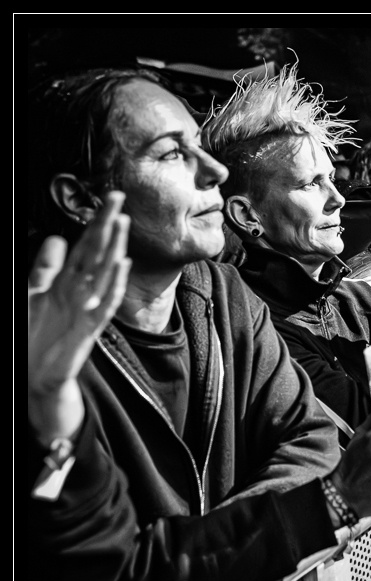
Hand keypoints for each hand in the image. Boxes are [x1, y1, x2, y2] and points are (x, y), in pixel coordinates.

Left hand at [28, 191, 130, 445]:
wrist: (37, 376)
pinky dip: (115, 286)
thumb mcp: (33, 294)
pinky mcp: (88, 329)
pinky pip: (105, 305)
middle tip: (117, 198)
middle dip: (108, 225)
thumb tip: (56, 238)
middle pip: (99, 253)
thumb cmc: (36, 336)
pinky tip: (120, 268)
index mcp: (68, 283)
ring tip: (121, 223)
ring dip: (114, 248)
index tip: (108, 199)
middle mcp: (81, 292)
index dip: (96, 222)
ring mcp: (87, 309)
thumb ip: (45, 267)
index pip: (87, 246)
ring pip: (105, 273)